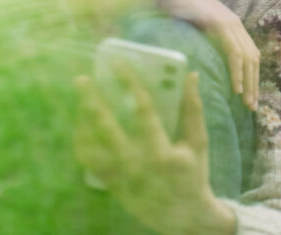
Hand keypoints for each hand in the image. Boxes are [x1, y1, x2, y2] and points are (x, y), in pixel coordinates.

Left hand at [73, 64, 235, 234]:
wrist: (182, 215)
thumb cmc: (192, 174)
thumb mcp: (198, 143)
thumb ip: (193, 109)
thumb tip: (191, 75)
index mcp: (162, 152)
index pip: (143, 109)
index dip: (130, 83)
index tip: (118, 64)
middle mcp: (137, 164)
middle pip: (106, 126)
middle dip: (91, 100)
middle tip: (82, 79)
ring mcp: (119, 176)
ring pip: (90, 145)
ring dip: (82, 120)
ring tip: (82, 100)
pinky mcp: (110, 183)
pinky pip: (88, 160)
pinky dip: (82, 140)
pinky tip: (83, 124)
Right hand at [156, 0, 259, 109]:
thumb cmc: (177, 9)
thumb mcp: (196, 28)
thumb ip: (206, 41)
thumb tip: (206, 62)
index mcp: (232, 25)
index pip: (250, 54)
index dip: (252, 76)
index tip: (250, 96)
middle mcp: (235, 24)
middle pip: (253, 58)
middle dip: (254, 83)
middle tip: (252, 106)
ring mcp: (229, 22)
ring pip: (247, 57)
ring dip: (249, 82)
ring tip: (247, 101)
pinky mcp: (219, 24)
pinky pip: (233, 52)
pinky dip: (237, 71)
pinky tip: (237, 87)